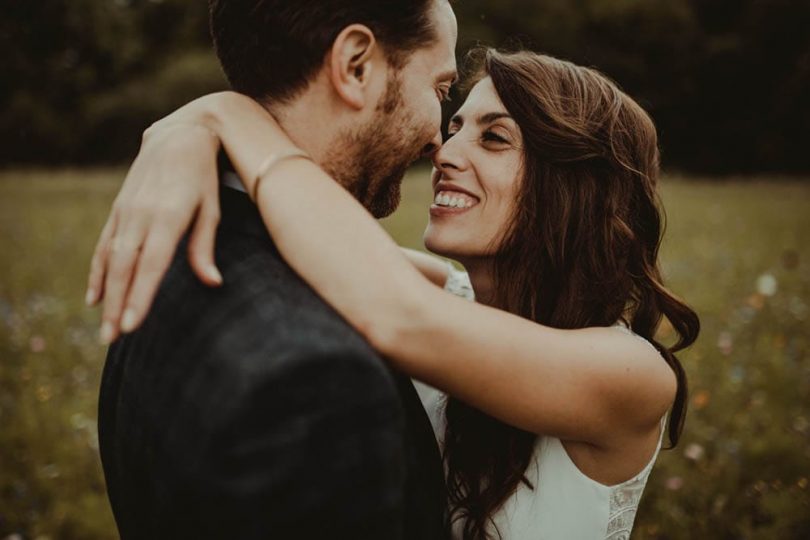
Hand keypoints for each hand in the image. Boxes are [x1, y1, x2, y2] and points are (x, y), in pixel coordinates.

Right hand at [86, 122, 222, 343]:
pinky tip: (95, 297)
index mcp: (167, 217)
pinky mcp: (118, 210)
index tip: (133, 325)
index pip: (151, 265)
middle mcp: (140, 216)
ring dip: (106, 295)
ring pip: (110, 260)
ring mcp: (125, 212)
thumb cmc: (203, 177)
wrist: (179, 135)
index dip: (141, 296)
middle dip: (118, 305)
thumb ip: (204, 246)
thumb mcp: (211, 208)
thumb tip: (213, 282)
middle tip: (112, 339)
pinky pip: (104, 246)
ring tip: (104, 328)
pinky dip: (98, 273)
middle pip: (125, 268)